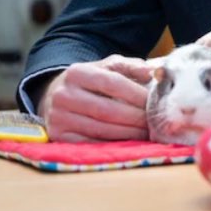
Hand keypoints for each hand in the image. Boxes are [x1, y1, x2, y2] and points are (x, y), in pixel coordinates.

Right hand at [37, 55, 152, 141]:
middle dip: (136, 118)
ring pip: (101, 130)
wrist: (55, 95)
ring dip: (129, 134)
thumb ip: (131, 67)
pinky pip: (92, 143)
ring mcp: (59, 117)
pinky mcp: (59, 136)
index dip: (137, 95)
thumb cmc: (90, 81)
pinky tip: (129, 142)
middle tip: (155, 123)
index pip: (113, 83)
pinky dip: (113, 144)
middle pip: (108, 110)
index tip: (155, 102)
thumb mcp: (107, 66)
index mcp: (77, 72)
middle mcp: (64, 95)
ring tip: (147, 133)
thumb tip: (154, 73)